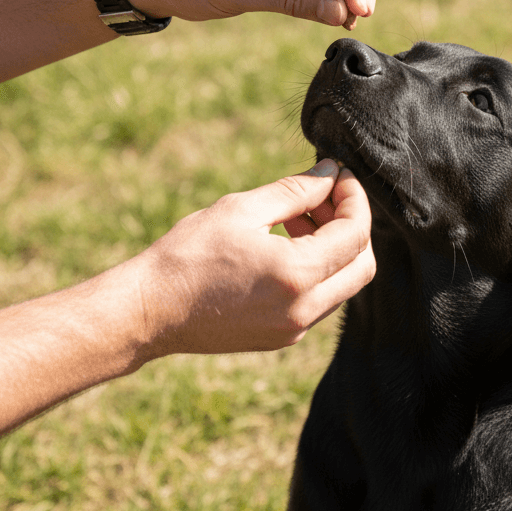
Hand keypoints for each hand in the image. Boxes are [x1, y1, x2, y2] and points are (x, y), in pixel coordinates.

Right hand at [135, 160, 374, 355]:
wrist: (149, 311)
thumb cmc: (188, 254)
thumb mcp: (242, 210)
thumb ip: (295, 190)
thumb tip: (330, 172)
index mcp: (297, 274)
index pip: (355, 233)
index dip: (354, 199)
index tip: (337, 176)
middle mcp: (304, 309)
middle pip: (362, 264)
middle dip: (352, 225)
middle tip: (322, 197)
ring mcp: (295, 329)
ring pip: (344, 285)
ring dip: (334, 249)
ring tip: (296, 218)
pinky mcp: (282, 338)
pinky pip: (320, 301)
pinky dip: (317, 271)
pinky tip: (285, 246)